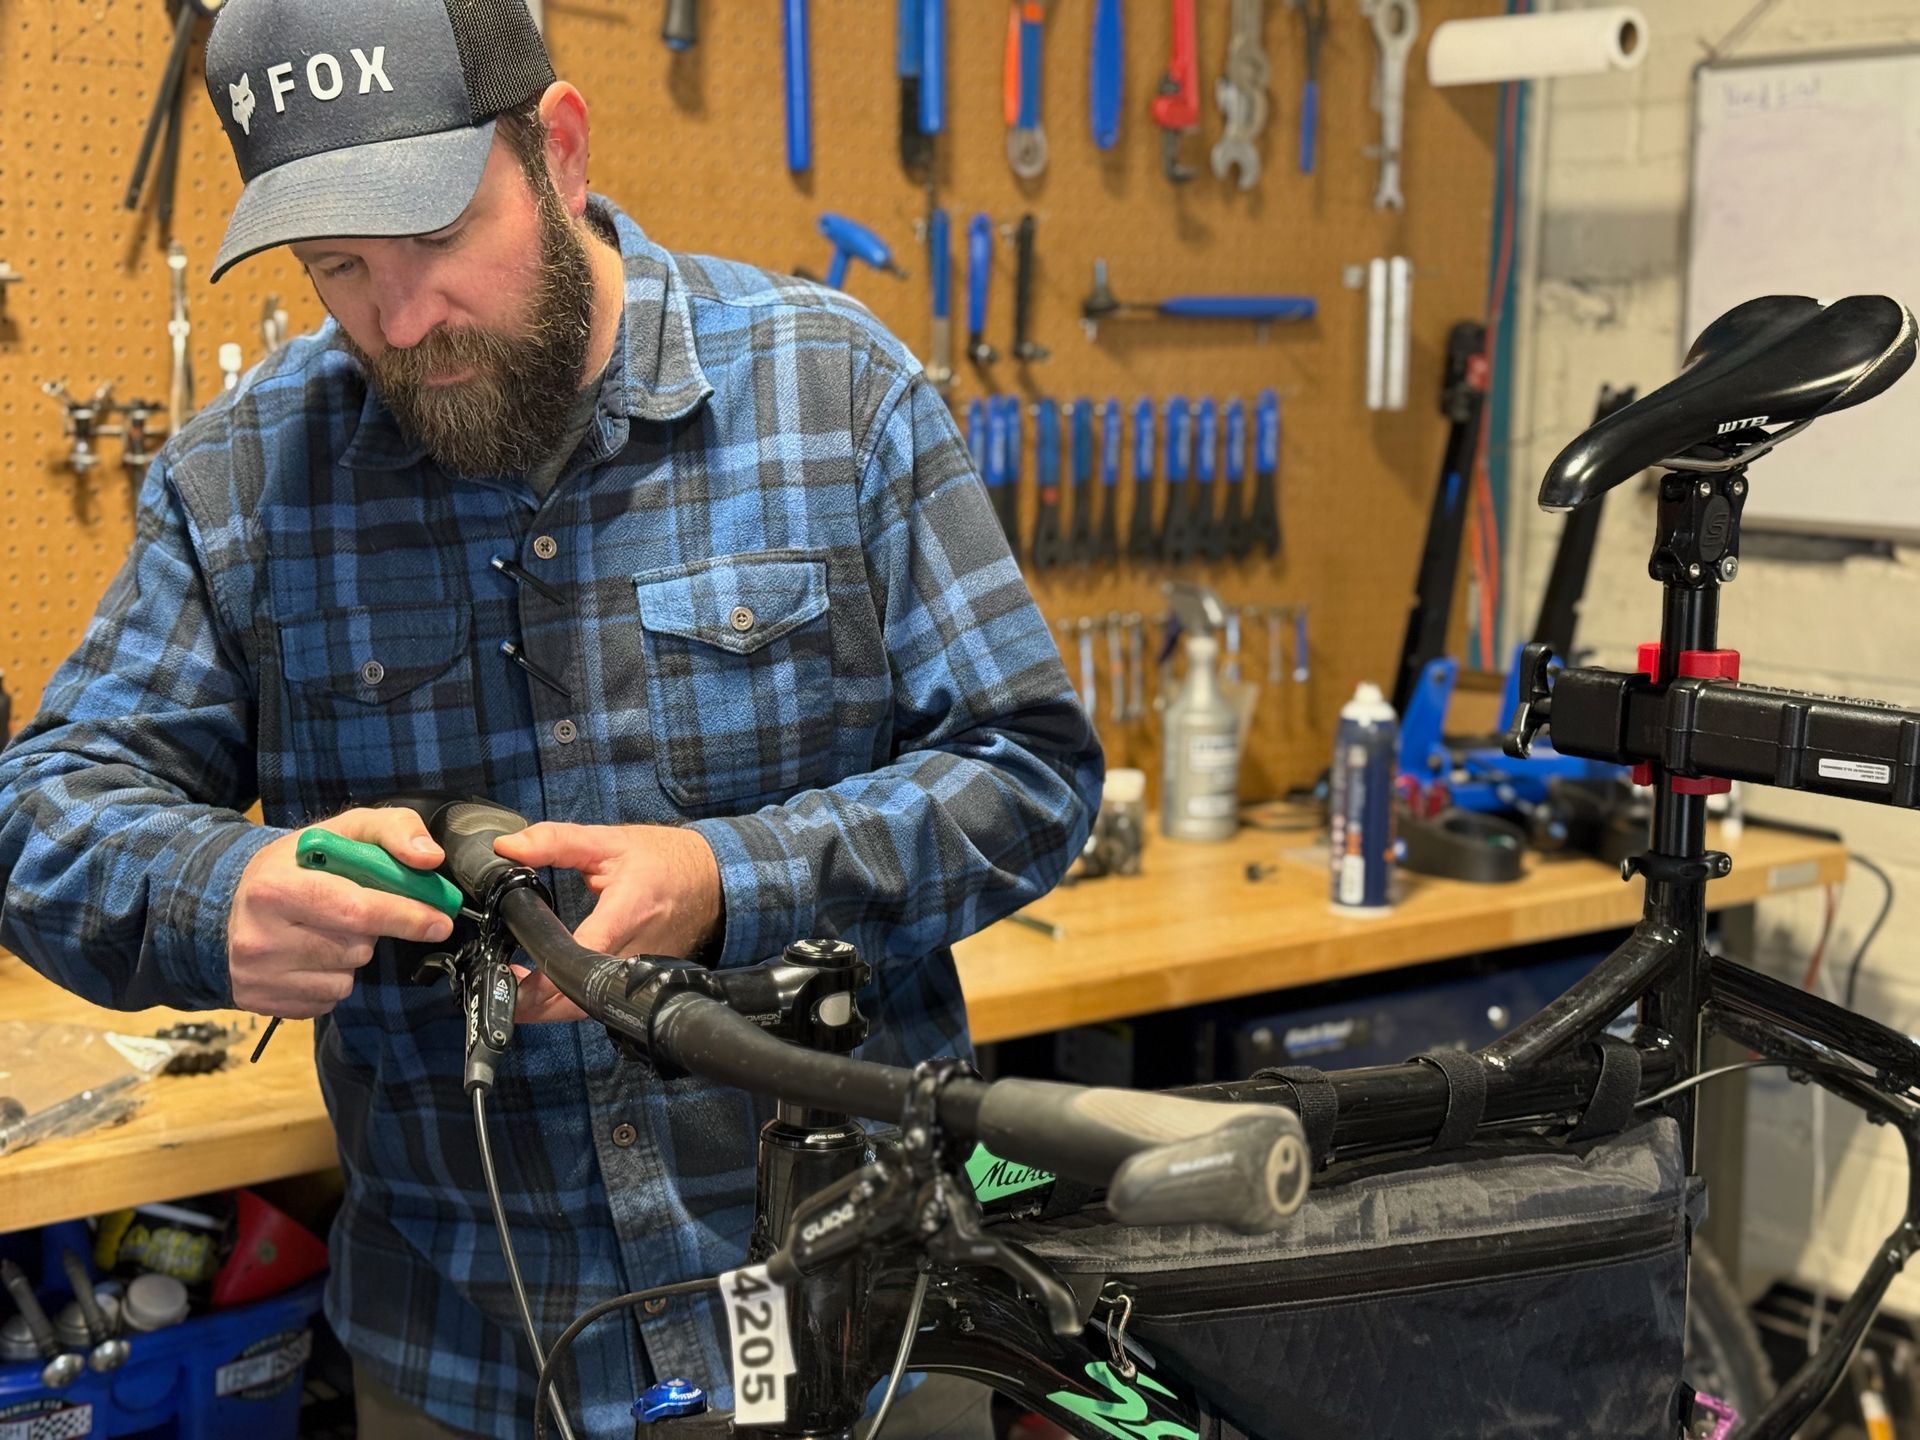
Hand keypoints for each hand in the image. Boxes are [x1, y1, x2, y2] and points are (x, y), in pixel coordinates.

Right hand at [228, 808, 453, 1018]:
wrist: (233, 901)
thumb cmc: (300, 863)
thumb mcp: (344, 830)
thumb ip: (393, 830)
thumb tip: (430, 859)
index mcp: (276, 887)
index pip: (356, 910)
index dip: (405, 916)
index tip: (439, 921)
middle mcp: (259, 936)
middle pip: (356, 948)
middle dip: (374, 931)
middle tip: (363, 913)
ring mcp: (257, 975)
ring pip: (345, 978)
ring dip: (352, 955)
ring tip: (325, 929)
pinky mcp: (260, 1001)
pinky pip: (327, 999)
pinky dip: (332, 978)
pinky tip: (312, 955)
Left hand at [490, 822, 722, 1023]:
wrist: (714, 880)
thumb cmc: (664, 859)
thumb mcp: (609, 841)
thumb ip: (556, 841)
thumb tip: (507, 847)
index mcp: (628, 911)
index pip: (584, 952)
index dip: (546, 974)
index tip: (510, 977)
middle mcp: (637, 950)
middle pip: (583, 997)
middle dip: (537, 1006)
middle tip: (501, 991)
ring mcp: (642, 971)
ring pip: (590, 1007)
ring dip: (550, 1009)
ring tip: (515, 991)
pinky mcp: (643, 980)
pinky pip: (602, 1000)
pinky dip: (570, 1001)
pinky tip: (548, 987)